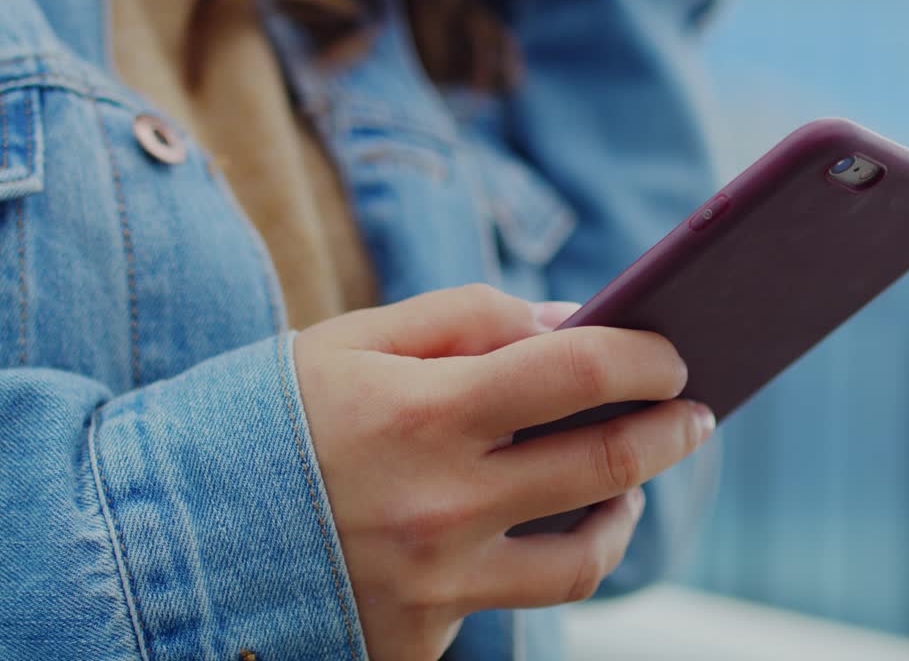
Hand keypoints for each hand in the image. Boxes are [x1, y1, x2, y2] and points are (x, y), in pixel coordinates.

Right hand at [294, 284, 713, 660]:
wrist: (171, 540)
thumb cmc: (270, 422)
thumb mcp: (352, 342)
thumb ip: (464, 321)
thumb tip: (567, 322)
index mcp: (423, 412)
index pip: (576, 371)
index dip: (645, 356)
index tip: (673, 354)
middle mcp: (441, 505)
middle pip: (606, 464)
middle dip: (671, 431)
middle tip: (694, 415)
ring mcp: (435, 585)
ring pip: (583, 558)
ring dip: (626, 511)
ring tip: (629, 485)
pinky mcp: (422, 639)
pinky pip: (511, 604)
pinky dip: (540, 562)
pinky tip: (539, 532)